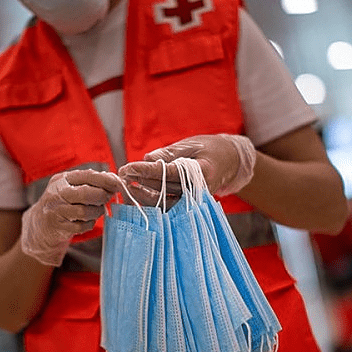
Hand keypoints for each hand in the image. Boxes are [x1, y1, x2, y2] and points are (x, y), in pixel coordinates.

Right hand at [21, 169, 121, 265]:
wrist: (40, 224)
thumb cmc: (62, 203)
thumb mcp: (71, 187)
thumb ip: (91, 182)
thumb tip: (114, 180)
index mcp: (62, 179)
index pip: (87, 176)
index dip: (106, 180)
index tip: (118, 184)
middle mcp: (56, 193)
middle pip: (85, 193)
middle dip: (101, 196)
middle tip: (107, 199)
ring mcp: (55, 210)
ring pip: (84, 211)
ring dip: (96, 212)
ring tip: (97, 211)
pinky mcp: (57, 227)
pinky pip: (81, 226)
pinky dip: (89, 224)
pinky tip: (87, 221)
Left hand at [118, 134, 256, 200]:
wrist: (231, 162)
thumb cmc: (211, 149)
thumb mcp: (191, 145)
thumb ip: (169, 153)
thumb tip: (147, 159)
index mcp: (201, 172)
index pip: (168, 172)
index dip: (146, 171)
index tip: (128, 168)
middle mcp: (198, 190)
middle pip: (163, 188)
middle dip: (140, 181)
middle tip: (120, 176)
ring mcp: (194, 201)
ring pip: (163, 202)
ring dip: (142, 196)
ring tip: (126, 187)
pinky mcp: (189, 206)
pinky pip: (168, 206)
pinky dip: (151, 202)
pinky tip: (137, 197)